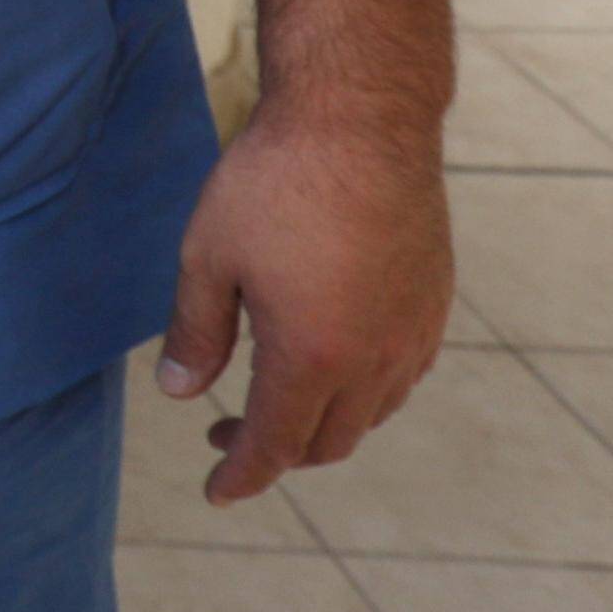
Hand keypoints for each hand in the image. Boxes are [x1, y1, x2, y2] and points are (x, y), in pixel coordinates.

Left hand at [159, 94, 451, 502]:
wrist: (362, 118)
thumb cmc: (275, 182)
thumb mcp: (208, 256)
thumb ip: (193, 333)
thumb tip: (178, 393)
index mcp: (312, 357)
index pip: (275, 446)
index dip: (241, 476)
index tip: (216, 492)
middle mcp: (374, 359)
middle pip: (327, 442)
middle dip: (275, 454)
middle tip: (225, 434)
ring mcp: (413, 332)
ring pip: (372, 414)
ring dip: (323, 425)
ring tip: (275, 404)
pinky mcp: (434, 302)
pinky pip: (403, 376)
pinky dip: (366, 393)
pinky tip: (334, 367)